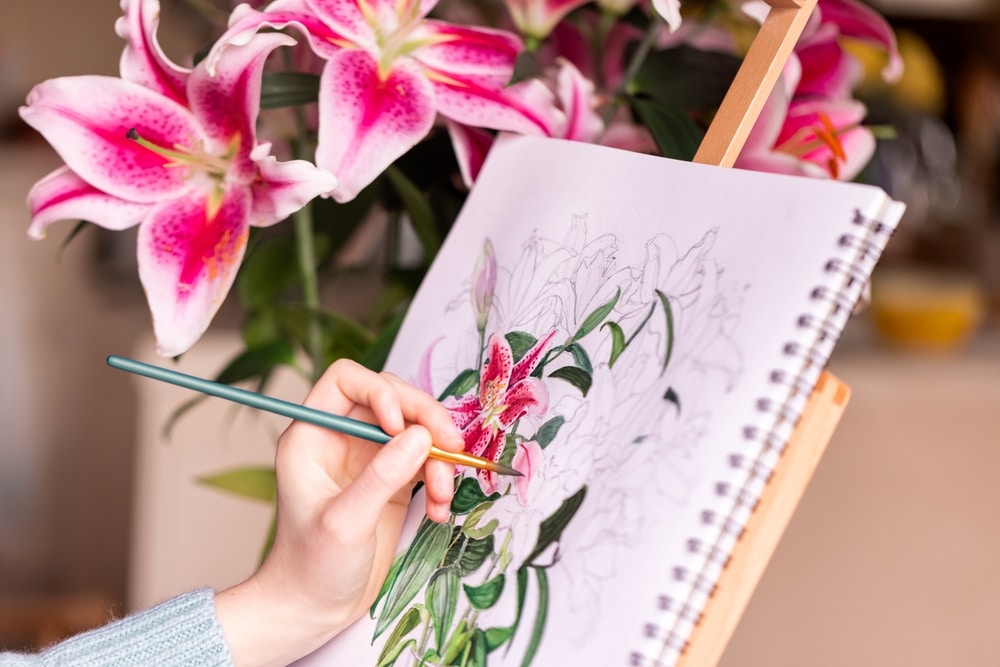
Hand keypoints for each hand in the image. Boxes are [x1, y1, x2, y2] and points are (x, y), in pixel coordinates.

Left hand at [214, 359, 463, 665]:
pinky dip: (440, 480)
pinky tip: (440, 511)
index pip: (347, 380)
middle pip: (392, 399)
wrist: (314, 609)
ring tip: (444, 494)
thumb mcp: (346, 522)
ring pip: (415, 430)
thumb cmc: (311, 567)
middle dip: (426, 419)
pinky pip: (425, 461)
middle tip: (452, 445)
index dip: (380, 391)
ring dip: (439, 457)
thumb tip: (421, 437)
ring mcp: (368, 458)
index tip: (402, 424)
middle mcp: (340, 438)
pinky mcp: (391, 480)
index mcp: (312, 435)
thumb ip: (383, 477)